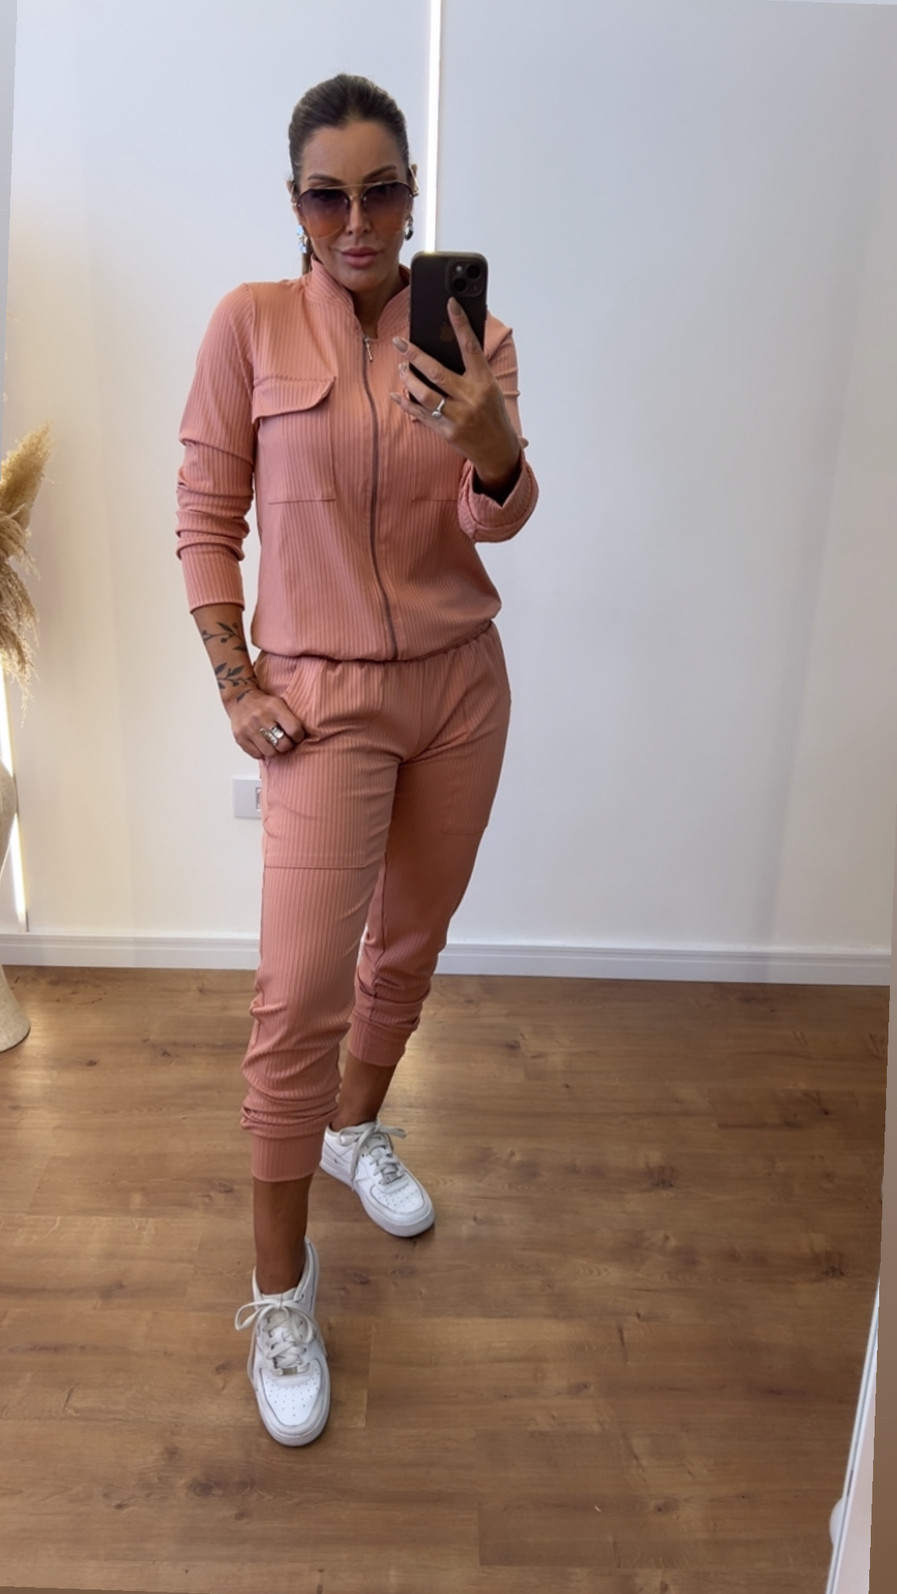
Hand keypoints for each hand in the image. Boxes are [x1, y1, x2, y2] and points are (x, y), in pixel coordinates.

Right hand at [223, 686, 304, 759]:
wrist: (239, 698)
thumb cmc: (263, 703)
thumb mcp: (279, 703)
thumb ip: (290, 717)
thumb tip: (303, 737)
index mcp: (273, 707)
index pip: (294, 729)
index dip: (299, 736)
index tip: (297, 736)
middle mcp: (260, 718)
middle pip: (283, 744)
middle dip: (288, 745)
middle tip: (286, 742)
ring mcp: (249, 729)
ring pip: (270, 752)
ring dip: (275, 750)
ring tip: (274, 744)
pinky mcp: (240, 738)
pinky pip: (257, 755)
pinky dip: (262, 752)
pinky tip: (264, 745)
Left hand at [391, 298, 521, 489]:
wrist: (498, 450)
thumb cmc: (493, 413)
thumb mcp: (490, 388)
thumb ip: (472, 370)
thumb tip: (447, 345)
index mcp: (485, 383)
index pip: (471, 348)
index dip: (460, 324)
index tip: (450, 304)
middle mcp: (471, 398)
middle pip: (436, 372)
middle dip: (415, 355)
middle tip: (400, 342)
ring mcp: (457, 417)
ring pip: (424, 393)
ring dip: (408, 378)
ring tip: (402, 367)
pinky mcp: (446, 432)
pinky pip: (420, 414)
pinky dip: (406, 403)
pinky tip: (397, 394)